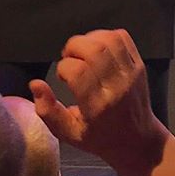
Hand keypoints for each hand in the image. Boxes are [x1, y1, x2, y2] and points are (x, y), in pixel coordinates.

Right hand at [29, 29, 166, 175]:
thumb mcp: (69, 133)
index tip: (62, 76)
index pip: (77, 72)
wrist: (137, 140)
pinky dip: (105, 35)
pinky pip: (123, 38)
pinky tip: (97, 48)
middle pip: (94, 50)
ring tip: (82, 52)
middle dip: (73, 47)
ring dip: (89, 39)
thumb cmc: (100, 137)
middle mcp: (116, 88)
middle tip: (69, 59)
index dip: (63, 67)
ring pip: (108, 40)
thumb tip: (35, 84)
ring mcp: (130, 74)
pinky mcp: (139, 65)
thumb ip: (48, 111)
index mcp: (97, 107)